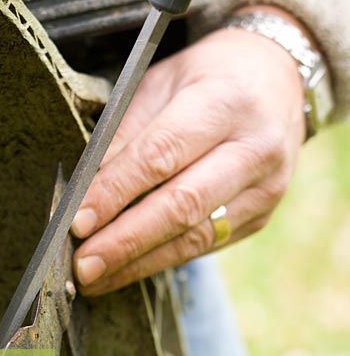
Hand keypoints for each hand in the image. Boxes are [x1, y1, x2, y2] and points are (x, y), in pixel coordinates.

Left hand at [70, 11, 305, 294]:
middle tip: (81, 265)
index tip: (77, 220)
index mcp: (224, 103)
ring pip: (195, 237)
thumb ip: (125, 134)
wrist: (277, 79)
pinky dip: (162, 259)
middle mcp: (254, 149)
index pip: (160, 156)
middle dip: (125, 241)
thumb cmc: (206, 77)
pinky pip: (206, 245)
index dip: (115, 192)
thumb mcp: (160, 83)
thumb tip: (83, 189)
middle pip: (182, 206)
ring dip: (139, 263)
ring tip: (95, 278)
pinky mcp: (261, 216)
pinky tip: (127, 269)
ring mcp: (265, 188)